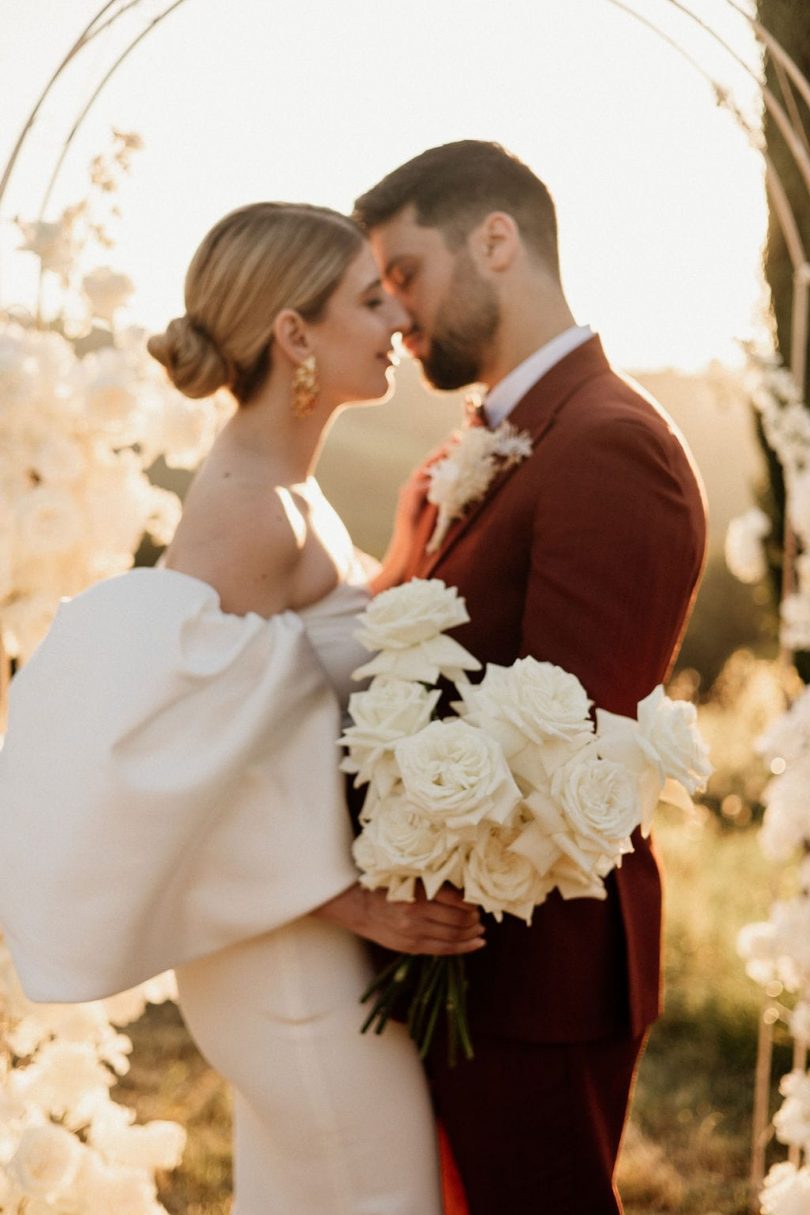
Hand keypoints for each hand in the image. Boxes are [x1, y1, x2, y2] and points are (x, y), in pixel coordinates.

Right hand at [316, 881, 484, 955]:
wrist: (361, 908)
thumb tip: (467, 893)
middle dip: (474, 919)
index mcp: (417, 891)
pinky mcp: (412, 947)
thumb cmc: (388, 888)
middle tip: (479, 916)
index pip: (456, 899)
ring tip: (479, 929)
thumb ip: (433, 885)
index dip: (471, 903)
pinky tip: (476, 944)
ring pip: (454, 935)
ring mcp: (414, 932)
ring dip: (472, 933)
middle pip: (458, 919)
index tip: (476, 901)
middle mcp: (416, 912)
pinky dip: (464, 947)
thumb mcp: (409, 878)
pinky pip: (444, 949)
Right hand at [370, 443, 451, 593]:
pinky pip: (419, 489)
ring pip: (422, 471)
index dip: (447, 451)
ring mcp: (406, 497)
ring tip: (453, 447)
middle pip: (428, 462)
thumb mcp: (439, 518)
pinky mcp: (406, 507)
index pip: (433, 465)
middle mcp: (410, 489)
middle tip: (460, 436)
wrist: (404, 560)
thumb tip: (468, 493)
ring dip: (438, 458)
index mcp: (419, 490)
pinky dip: (432, 480)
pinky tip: (444, 472)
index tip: (463, 438)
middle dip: (444, 448)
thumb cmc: (422, 542)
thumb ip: (449, 503)